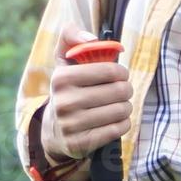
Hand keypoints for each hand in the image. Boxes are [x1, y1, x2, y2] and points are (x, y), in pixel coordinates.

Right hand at [41, 27, 133, 161]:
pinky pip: (118, 129)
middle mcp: (64, 102)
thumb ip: (71, 36)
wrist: (54, 129)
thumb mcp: (63, 58)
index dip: (121, 71)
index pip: (109, 70)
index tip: (120, 74)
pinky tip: (116, 120)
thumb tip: (91, 39)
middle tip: (123, 90)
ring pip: (121, 111)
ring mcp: (71, 125)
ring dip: (126, 106)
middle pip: (118, 91)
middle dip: (126, 89)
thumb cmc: (67, 87)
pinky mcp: (80, 144)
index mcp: (61, 78)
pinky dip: (123, 123)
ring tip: (119, 105)